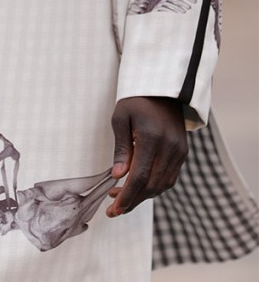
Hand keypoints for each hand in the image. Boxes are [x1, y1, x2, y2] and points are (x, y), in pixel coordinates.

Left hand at [107, 96, 187, 216]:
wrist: (163, 88)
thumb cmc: (136, 101)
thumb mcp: (121, 118)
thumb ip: (121, 148)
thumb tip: (118, 176)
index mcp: (151, 137)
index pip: (139, 176)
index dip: (127, 195)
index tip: (114, 208)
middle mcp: (169, 147)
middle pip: (152, 185)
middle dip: (133, 200)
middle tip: (114, 209)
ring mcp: (179, 151)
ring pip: (162, 185)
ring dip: (144, 196)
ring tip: (123, 199)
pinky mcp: (183, 152)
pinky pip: (170, 177)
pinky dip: (155, 187)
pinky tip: (140, 187)